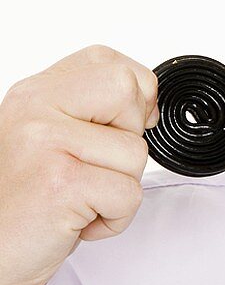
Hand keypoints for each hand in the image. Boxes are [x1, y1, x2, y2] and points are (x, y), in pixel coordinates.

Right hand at [0, 45, 158, 284]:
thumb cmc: (16, 209)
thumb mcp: (44, 142)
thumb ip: (85, 113)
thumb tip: (148, 101)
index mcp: (34, 94)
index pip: (108, 62)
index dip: (132, 95)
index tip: (119, 129)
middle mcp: (35, 110)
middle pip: (129, 90)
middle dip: (129, 137)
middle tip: (94, 168)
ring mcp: (47, 143)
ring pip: (136, 153)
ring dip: (117, 190)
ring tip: (76, 202)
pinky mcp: (62, 183)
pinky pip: (129, 194)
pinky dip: (113, 220)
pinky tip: (75, 222)